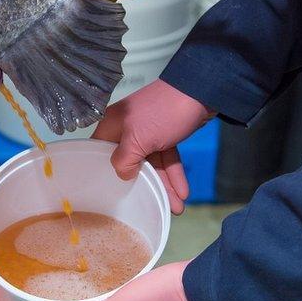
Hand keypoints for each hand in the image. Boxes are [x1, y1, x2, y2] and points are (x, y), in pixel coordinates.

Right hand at [92, 80, 214, 213]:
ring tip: (176, 207)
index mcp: (111, 126)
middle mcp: (126, 129)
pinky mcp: (165, 134)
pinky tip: (182, 190)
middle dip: (144, 187)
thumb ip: (124, 160)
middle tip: (152, 208)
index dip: (104, 174)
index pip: (101, 154)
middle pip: (130, 163)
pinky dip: (174, 174)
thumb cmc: (163, 112)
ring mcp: (147, 132)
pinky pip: (166, 158)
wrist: (200, 92)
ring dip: (164, 185)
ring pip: (151, 164)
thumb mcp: (137, 138)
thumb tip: (123, 174)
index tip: (111, 196)